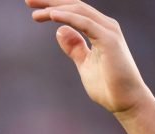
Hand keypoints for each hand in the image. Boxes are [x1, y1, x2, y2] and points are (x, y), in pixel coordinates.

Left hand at [26, 0, 153, 115]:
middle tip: (28, 1)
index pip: (74, 11)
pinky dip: (67, 17)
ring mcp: (108, 31)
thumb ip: (75, 47)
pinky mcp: (108, 39)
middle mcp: (105, 26)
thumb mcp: (84, 63)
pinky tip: (52, 15)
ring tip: (35, 12)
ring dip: (55, 8)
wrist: (126, 102)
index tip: (33, 8)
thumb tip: (60, 30)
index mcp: (99, 30)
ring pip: (78, 10)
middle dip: (51, 1)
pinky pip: (85, 23)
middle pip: (75, 6)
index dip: (53, 6)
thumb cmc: (108, 86)